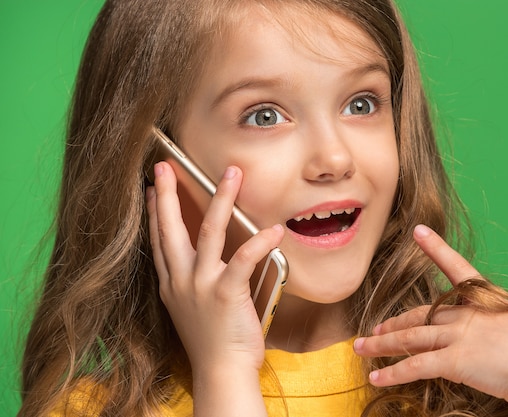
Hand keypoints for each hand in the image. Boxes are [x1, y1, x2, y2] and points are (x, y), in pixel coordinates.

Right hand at [146, 162, 283, 372]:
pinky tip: (273, 229)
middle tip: (163, 166)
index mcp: (172, 283)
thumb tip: (203, 259)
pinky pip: (244, 259)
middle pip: (170, 228)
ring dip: (221, 199)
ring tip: (232, 174)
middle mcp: (182, 280)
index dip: (154, 211)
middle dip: (167, 194)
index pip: (159, 240)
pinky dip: (260, 242)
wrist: (221, 371)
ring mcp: (202, 285)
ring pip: (209, 232)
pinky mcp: (226, 293)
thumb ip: (192, 282)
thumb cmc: (212, 341)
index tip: (151, 188)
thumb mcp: (191, 308)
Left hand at [353, 225, 507, 416]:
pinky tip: (375, 377)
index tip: (417, 230)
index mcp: (484, 299)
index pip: (456, 268)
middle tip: (375, 329)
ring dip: (382, 344)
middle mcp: (464, 315)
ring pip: (410, 337)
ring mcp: (457, 337)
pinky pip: (415, 366)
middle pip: (420, 314)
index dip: (436, 248)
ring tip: (360, 348)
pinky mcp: (453, 361)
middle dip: (394, 322)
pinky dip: (393, 373)